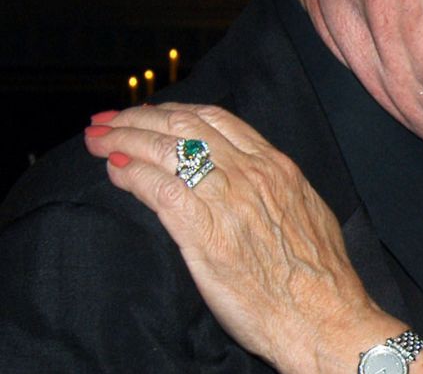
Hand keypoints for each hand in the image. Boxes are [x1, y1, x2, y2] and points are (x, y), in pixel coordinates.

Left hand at [83, 103, 422, 373]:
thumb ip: (273, 188)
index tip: (151, 113)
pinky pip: (158, 189)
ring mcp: (227, 200)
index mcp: (276, 166)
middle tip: (109, 120)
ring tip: (97, 141)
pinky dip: (131, 175)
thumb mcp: (305, 210)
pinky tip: (114, 172)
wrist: (323, 314)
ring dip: (124, 139)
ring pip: (165, 150)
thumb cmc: (319, 275)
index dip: (175, 110)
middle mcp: (251, 173)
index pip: (216, 119)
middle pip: (183, 126)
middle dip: (139, 117)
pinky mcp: (204, 233)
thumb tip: (249, 181)